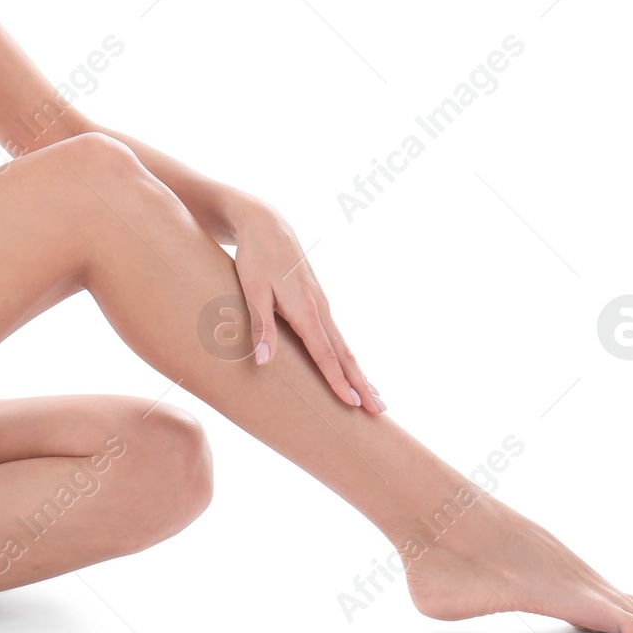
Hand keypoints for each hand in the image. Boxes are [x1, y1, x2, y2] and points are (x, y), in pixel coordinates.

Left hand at [229, 199, 384, 411]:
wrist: (265, 223)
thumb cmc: (254, 257)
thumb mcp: (252, 289)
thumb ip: (261, 325)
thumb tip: (265, 362)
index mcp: (304, 308)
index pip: (324, 353)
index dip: (337, 380)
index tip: (353, 404)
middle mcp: (319, 307)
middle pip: (343, 353)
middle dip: (361, 382)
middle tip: (380, 410)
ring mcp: (321, 303)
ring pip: (343, 344)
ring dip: (358, 371)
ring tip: (373, 395)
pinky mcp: (317, 300)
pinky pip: (335, 334)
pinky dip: (346, 355)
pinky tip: (349, 366)